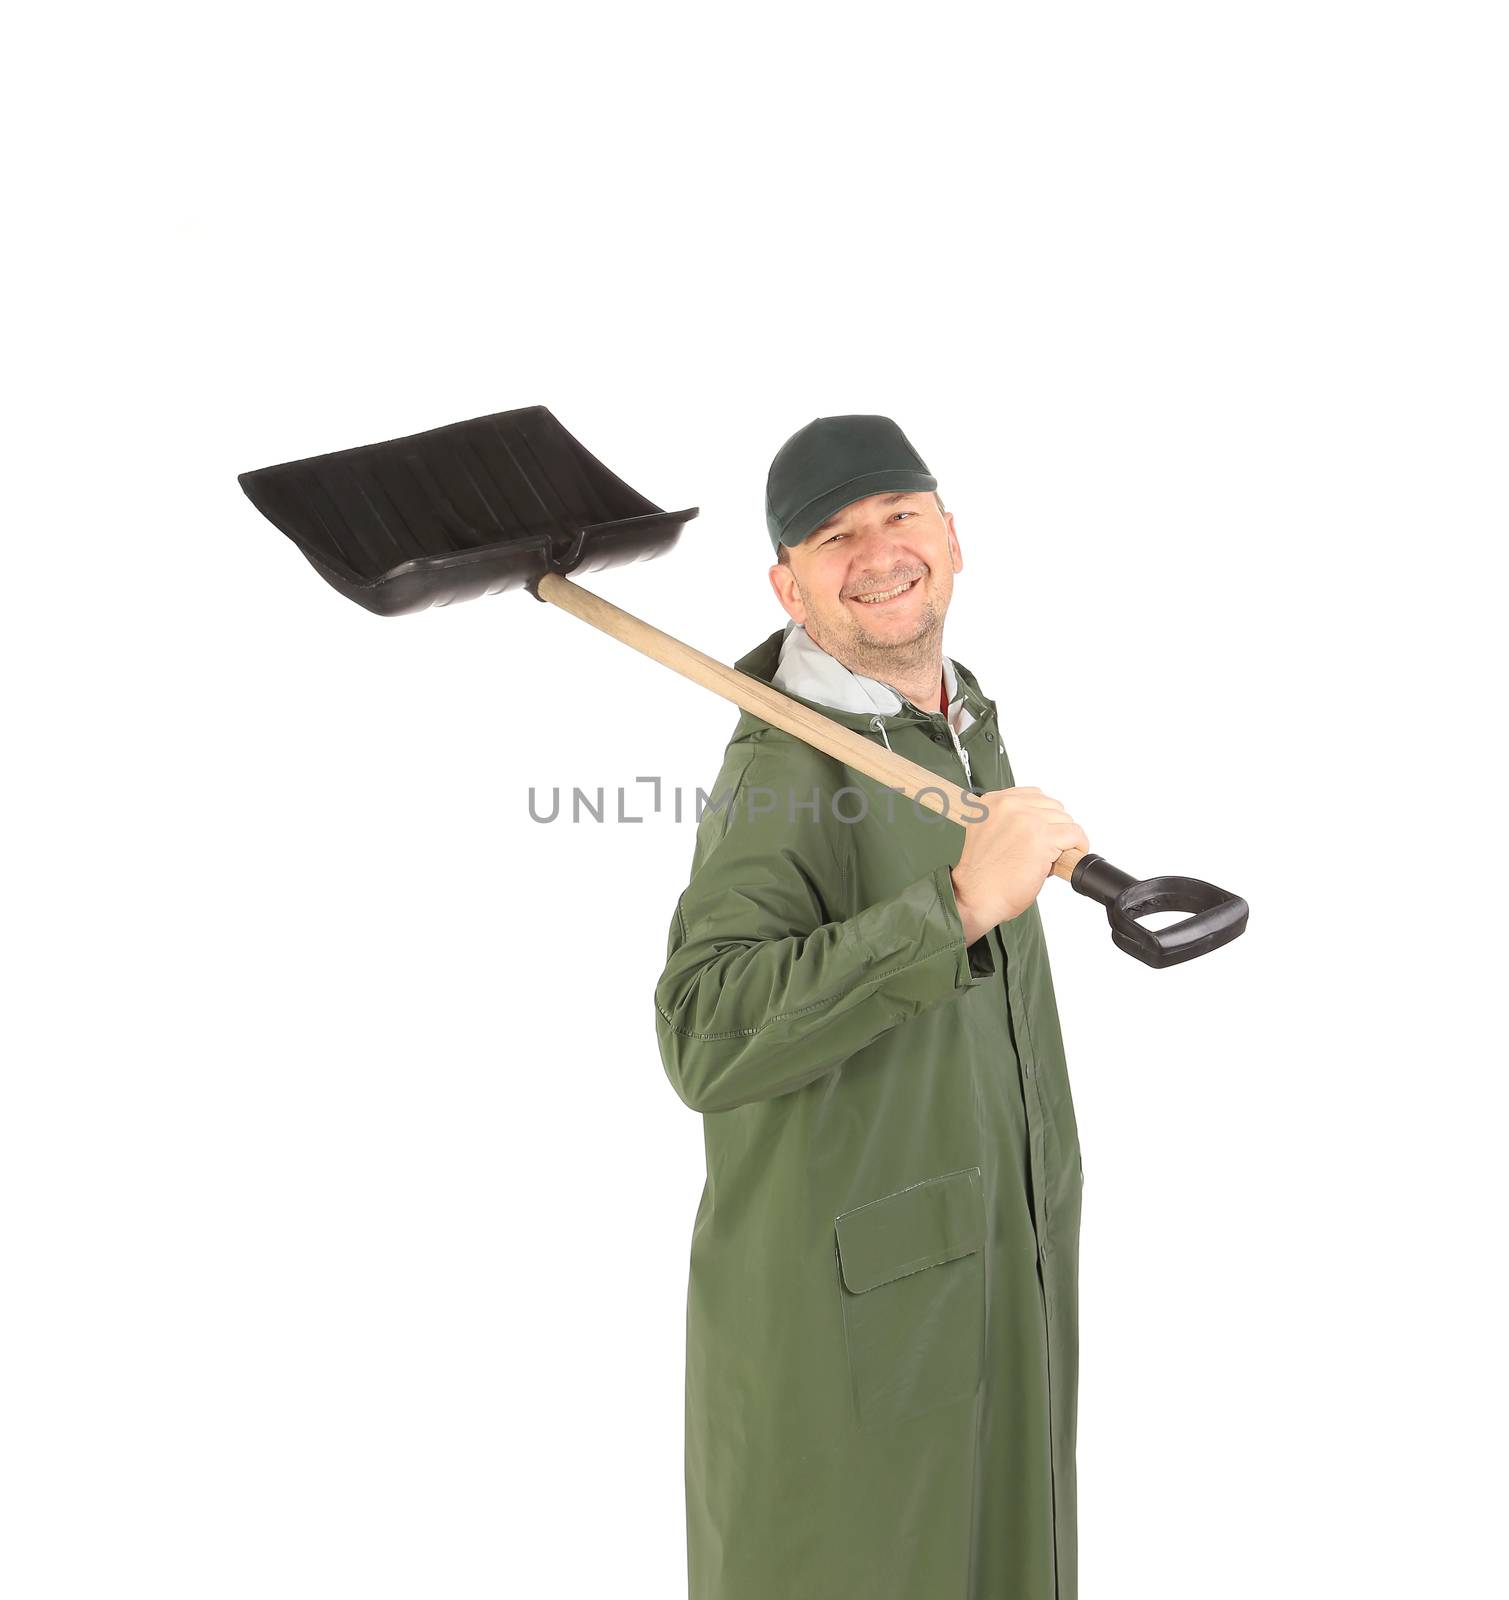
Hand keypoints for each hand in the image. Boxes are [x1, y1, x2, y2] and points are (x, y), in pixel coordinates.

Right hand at [949, 787, 1089, 942]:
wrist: (977, 896)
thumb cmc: (982, 874)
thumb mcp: (988, 833)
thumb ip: (1009, 820)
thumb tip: (1041, 821)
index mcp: (993, 802)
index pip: (1034, 795)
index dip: (1044, 816)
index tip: (1044, 830)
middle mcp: (1008, 806)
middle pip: (1052, 806)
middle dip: (1055, 827)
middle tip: (1048, 848)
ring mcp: (1026, 821)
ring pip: (1065, 820)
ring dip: (1065, 838)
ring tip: (1053, 855)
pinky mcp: (1042, 839)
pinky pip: (1074, 834)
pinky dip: (1078, 845)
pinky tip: (1070, 856)